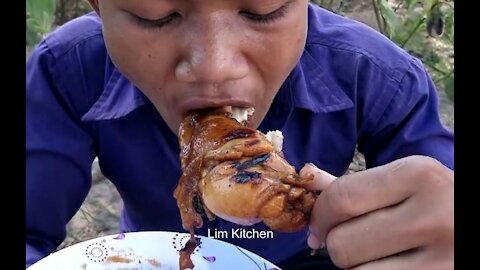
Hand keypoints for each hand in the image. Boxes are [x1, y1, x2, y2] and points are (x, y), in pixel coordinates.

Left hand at [300, 155, 453, 269]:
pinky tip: (392, 265)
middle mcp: (432, 216)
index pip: (342, 199)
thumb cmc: (438, 199)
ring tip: (377, 253)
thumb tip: (307, 176)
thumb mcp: (404, 181)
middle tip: (351, 239)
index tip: (319, 225)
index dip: (320, 215)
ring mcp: (442, 260)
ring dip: (356, 264)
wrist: (478, 225)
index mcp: (418, 175)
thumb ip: (354, 183)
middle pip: (342, 244)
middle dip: (336, 243)